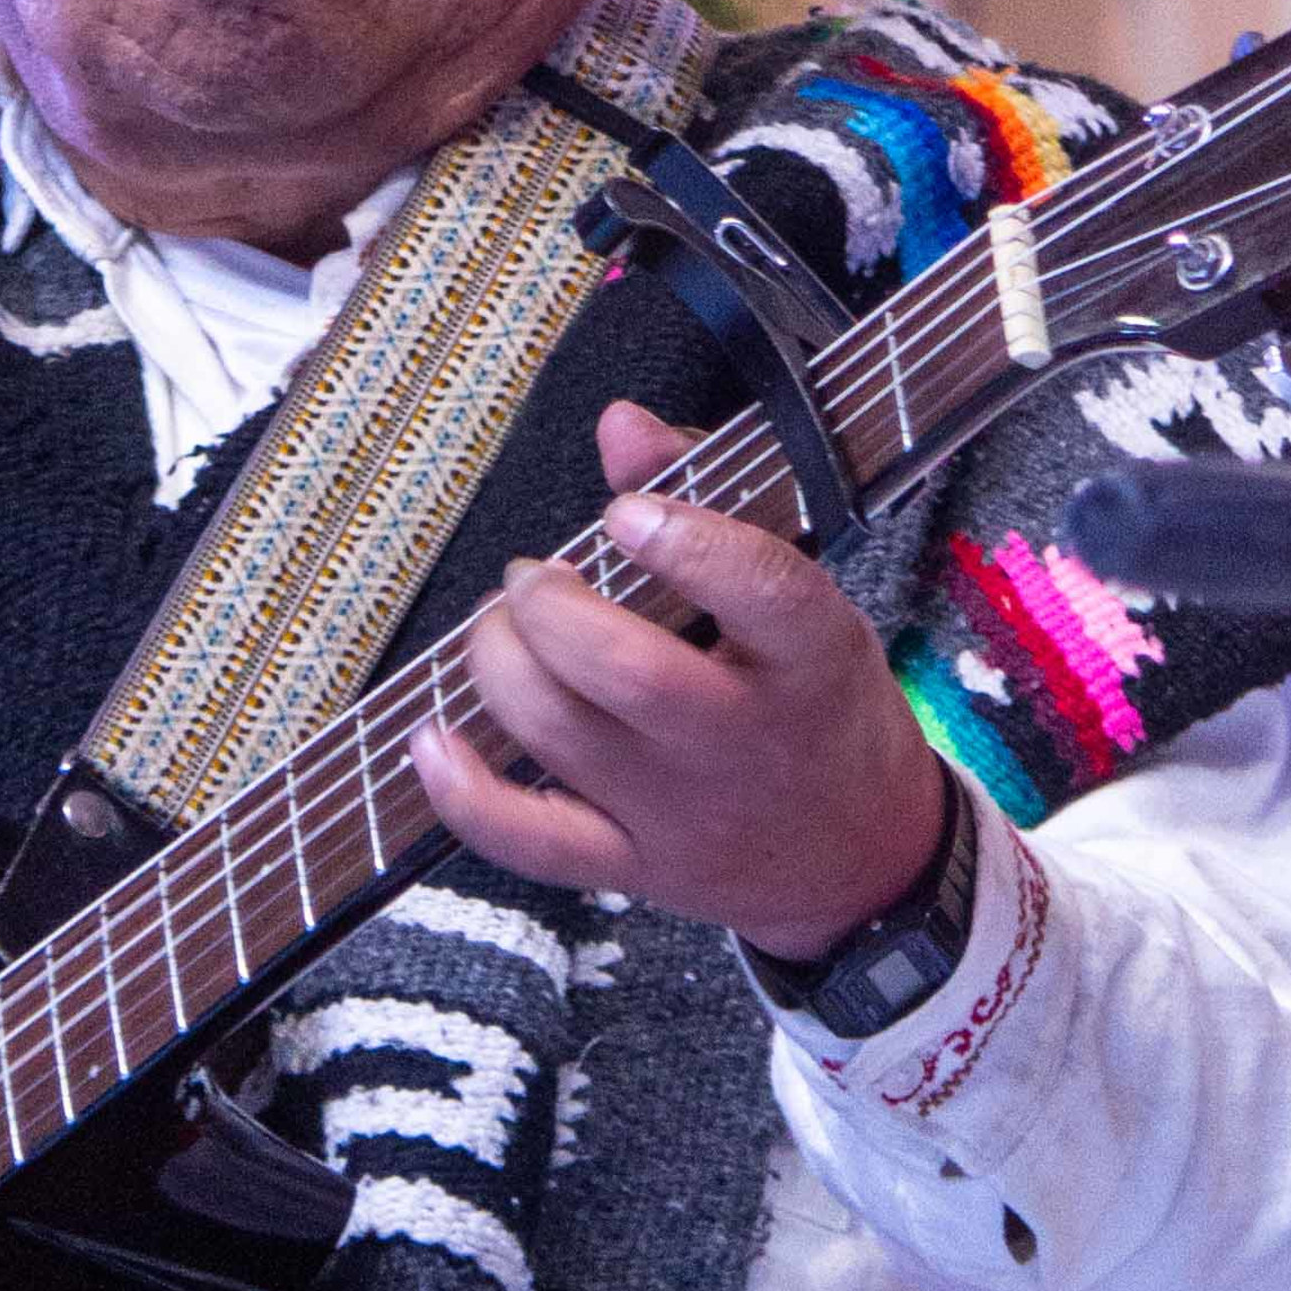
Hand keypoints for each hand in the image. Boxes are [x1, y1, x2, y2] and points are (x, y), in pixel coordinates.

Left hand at [409, 402, 954, 962]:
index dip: (686, 543)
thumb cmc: (818, 707)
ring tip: (502, 630)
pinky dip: (464, 792)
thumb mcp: (805, 603)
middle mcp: (745, 740)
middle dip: (550, 607)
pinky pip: (532, 841)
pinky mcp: (632, 866)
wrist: (859, 856)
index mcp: (811, 659)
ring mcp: (684, 812)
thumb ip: (708, 500)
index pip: (764, 594)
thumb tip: (619, 424)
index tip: (625, 514)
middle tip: (533, 579)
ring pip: (564, 736)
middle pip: (629, 672)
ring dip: (500, 664)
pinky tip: (431, 737)